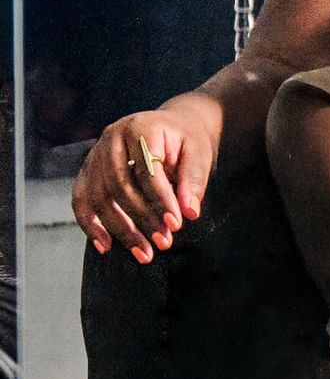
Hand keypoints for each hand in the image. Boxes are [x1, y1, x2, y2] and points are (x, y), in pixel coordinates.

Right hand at [71, 101, 217, 262]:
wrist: (171, 125)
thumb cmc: (187, 140)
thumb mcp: (199, 154)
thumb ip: (193, 181)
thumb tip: (190, 212)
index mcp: (141, 128)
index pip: (147, 169)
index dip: (160, 199)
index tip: (176, 224)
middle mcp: (111, 138)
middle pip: (119, 185)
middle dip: (142, 219)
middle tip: (163, 243)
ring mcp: (95, 153)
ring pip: (99, 195)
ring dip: (119, 229)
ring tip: (143, 253)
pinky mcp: (88, 169)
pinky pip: (81, 198)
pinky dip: (90, 224)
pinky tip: (105, 246)